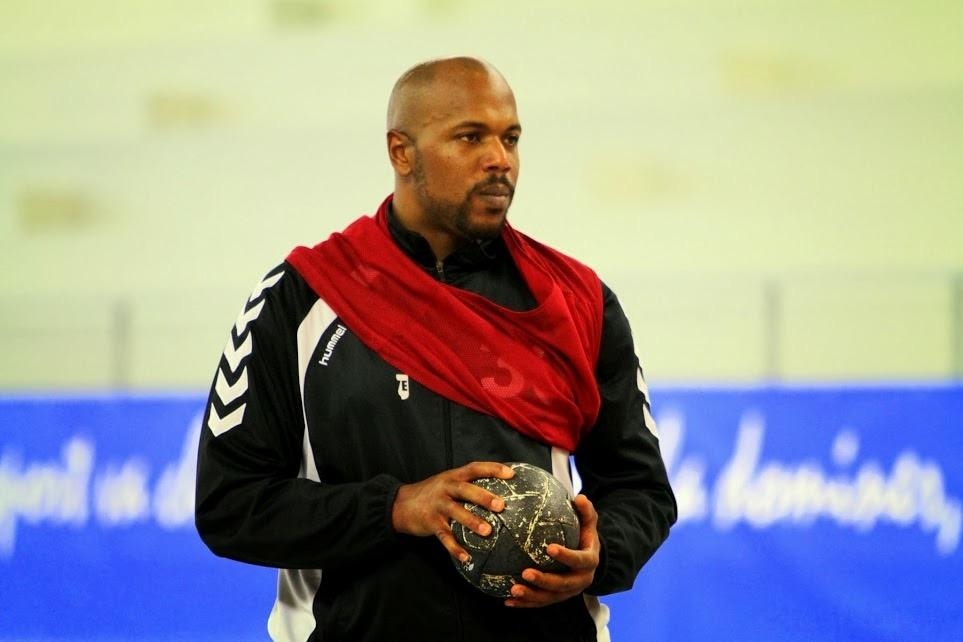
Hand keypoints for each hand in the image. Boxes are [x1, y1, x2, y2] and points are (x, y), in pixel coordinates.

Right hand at [391, 461, 514, 562]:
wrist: (400, 504)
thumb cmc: (433, 494)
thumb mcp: (447, 483)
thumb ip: (468, 485)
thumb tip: (499, 492)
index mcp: (453, 477)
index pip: (474, 468)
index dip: (492, 469)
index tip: (511, 474)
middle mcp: (445, 488)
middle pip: (465, 490)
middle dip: (483, 497)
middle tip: (501, 505)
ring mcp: (437, 505)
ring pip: (456, 512)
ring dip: (472, 521)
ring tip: (488, 531)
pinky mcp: (430, 522)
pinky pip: (444, 536)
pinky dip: (455, 548)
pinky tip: (466, 557)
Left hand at [504, 494, 599, 607]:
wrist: (588, 560)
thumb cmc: (584, 536)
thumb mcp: (589, 523)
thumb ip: (586, 511)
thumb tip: (580, 496)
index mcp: (589, 561)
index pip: (579, 560)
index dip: (566, 556)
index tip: (549, 548)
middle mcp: (580, 580)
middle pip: (563, 584)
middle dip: (544, 581)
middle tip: (526, 573)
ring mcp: (568, 592)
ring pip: (550, 598)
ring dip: (531, 595)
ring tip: (513, 590)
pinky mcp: (557, 598)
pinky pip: (540, 602)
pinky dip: (525, 603)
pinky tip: (508, 600)